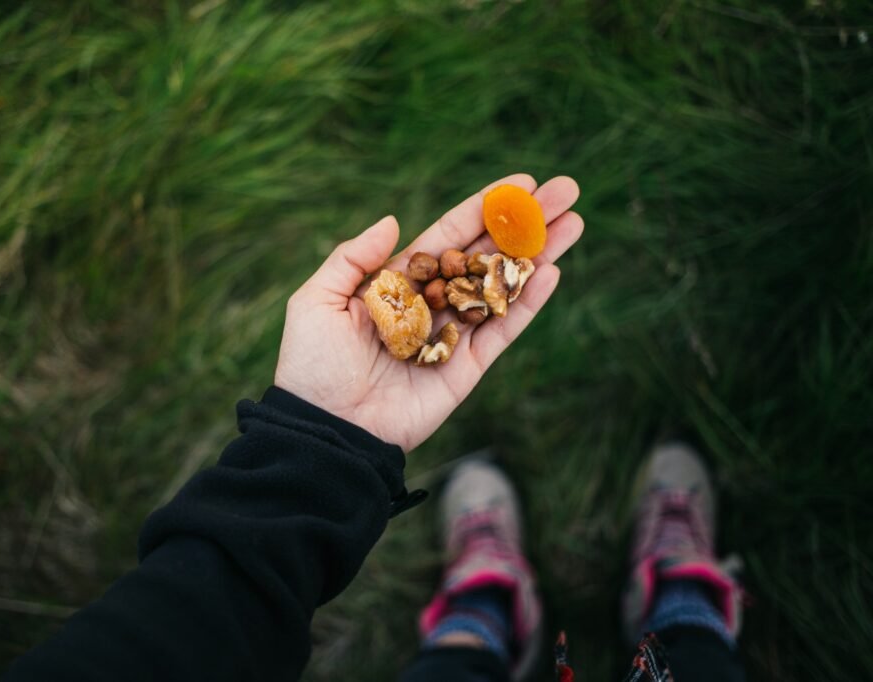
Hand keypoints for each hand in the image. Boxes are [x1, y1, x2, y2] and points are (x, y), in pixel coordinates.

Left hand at [274, 174, 582, 451]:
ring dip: (538, 256)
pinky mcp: (466, 369)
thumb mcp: (317, 300)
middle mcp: (431, 304)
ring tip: (573, 223)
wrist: (326, 427)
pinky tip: (552, 272)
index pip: (450, 235)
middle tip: (566, 192)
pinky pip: (502, 331)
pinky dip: (527, 303)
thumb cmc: (312, 364)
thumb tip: (393, 220)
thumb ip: (353, 258)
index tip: (521, 184)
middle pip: (487, 255)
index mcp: (398, 282)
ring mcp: (452, 336)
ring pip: (502, 288)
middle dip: (526, 225)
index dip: (485, 210)